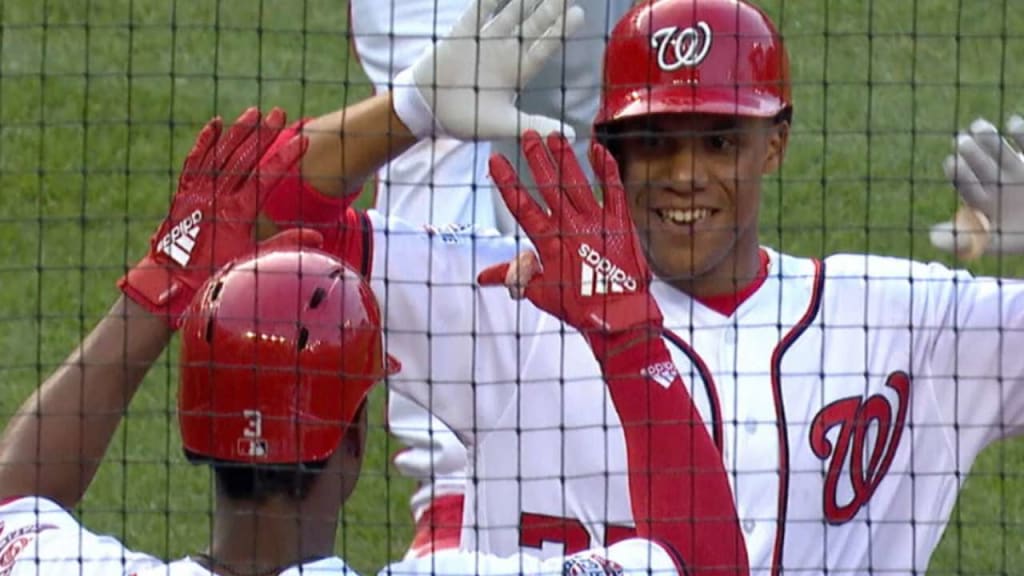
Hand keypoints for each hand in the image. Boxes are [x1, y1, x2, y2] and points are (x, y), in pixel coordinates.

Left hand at [119, 107, 310, 327]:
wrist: (169, 279)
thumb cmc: (213, 272)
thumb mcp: (251, 260)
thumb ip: (282, 245)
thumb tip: (317, 237)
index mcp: (237, 213)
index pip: (266, 178)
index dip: (286, 158)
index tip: (302, 140)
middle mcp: (216, 197)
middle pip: (245, 158)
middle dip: (265, 134)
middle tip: (280, 114)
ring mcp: (197, 191)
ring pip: (221, 154)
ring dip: (238, 132)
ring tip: (254, 113)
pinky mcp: (183, 191)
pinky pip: (194, 161)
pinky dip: (205, 142)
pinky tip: (215, 124)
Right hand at [392, 0, 584, 140]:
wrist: (428, 112)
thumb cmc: (466, 120)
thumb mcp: (504, 124)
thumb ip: (535, 125)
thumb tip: (570, 134)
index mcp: (517, 73)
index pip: (544, 47)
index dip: (560, 30)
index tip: (578, 13)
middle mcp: (505, 53)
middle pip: (533, 25)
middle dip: (550, 8)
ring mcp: (485, 41)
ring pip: (511, 13)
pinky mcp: (462, 33)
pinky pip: (478, 10)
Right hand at [478, 131, 659, 351]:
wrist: (619, 314)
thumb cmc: (580, 305)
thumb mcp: (541, 293)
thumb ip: (515, 277)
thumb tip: (486, 277)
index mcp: (549, 241)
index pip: (521, 206)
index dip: (506, 182)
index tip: (496, 161)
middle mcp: (570, 225)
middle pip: (548, 185)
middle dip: (536, 159)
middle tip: (528, 137)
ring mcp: (595, 220)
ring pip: (576, 181)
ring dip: (564, 157)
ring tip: (554, 136)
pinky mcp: (619, 221)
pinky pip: (612, 188)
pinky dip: (605, 168)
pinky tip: (598, 149)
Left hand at [930, 115, 1023, 254]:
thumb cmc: (1017, 237)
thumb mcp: (992, 244)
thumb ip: (964, 242)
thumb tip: (932, 238)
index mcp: (980, 199)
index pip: (965, 183)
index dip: (958, 172)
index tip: (952, 162)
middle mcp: (995, 181)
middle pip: (979, 164)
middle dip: (970, 152)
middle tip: (961, 141)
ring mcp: (1017, 171)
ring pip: (1000, 151)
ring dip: (989, 139)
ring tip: (978, 126)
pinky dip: (1021, 133)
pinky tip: (1012, 123)